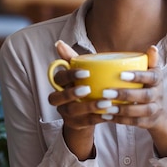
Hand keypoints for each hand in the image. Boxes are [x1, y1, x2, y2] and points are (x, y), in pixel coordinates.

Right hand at [47, 40, 104, 159]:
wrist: (86, 111)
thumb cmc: (85, 85)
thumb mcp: (81, 72)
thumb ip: (73, 58)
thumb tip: (59, 42)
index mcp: (60, 84)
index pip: (59, 78)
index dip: (69, 75)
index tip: (86, 72)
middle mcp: (58, 99)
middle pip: (57, 97)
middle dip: (71, 93)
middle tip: (88, 89)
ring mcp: (65, 113)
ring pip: (72, 111)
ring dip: (89, 107)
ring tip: (106, 103)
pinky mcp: (75, 124)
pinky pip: (85, 123)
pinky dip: (97, 118)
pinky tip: (110, 114)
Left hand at [101, 45, 166, 156]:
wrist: (162, 111)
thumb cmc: (150, 86)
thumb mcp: (153, 73)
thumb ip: (150, 61)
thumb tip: (152, 47)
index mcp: (158, 79)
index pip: (151, 77)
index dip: (138, 76)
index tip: (121, 74)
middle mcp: (158, 95)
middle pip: (145, 96)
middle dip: (126, 94)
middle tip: (106, 92)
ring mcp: (154, 110)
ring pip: (141, 111)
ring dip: (123, 109)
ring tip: (106, 106)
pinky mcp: (148, 122)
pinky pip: (135, 122)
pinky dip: (121, 120)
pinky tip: (107, 116)